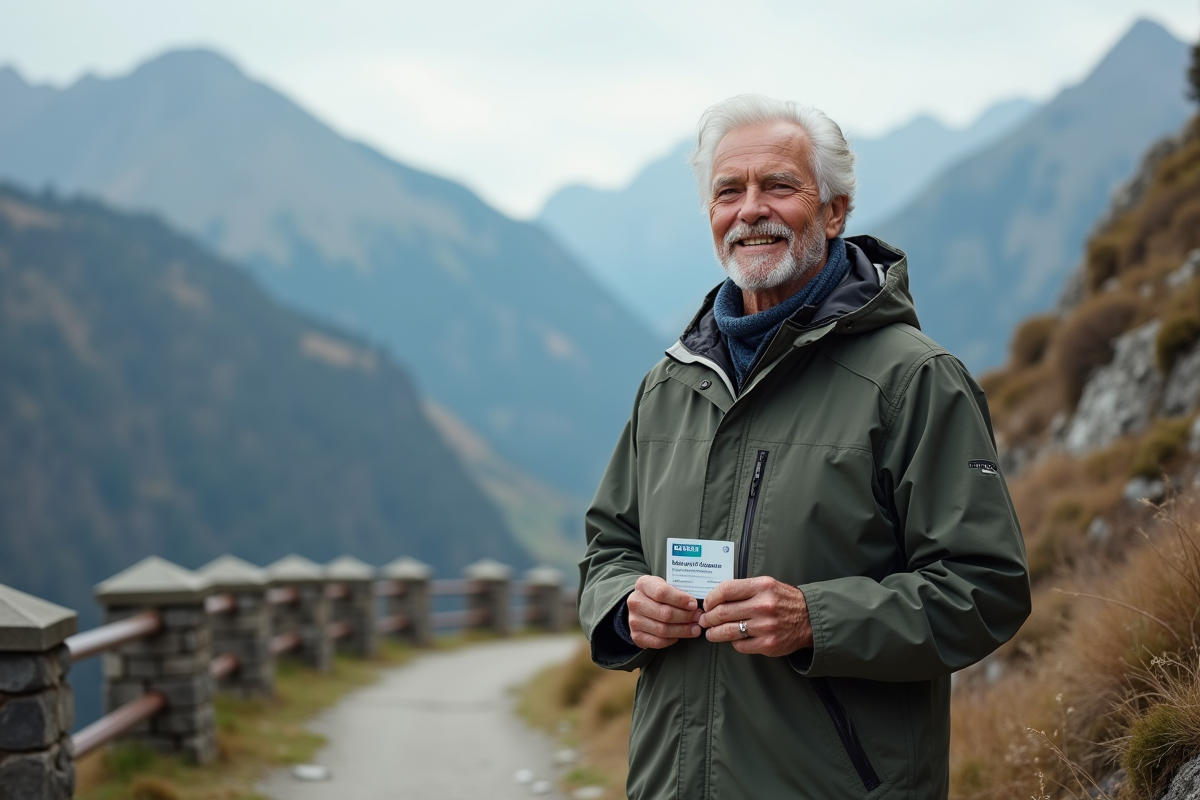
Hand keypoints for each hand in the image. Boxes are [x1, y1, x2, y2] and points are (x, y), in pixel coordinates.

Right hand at [626, 575, 703, 649]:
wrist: (640, 605)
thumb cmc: (657, 594)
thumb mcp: (664, 584)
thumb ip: (677, 592)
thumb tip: (694, 606)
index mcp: (643, 585)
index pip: (662, 592)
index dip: (680, 600)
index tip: (694, 605)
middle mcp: (635, 602)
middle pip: (665, 613)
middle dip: (686, 617)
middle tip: (698, 618)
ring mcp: (633, 620)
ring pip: (663, 629)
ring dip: (682, 630)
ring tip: (695, 629)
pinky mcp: (636, 635)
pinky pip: (658, 642)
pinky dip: (672, 640)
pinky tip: (679, 636)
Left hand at [698, 577, 812, 656]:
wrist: (809, 619)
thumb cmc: (783, 600)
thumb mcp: (766, 585)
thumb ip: (744, 589)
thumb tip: (715, 599)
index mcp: (761, 587)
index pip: (726, 590)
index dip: (711, 598)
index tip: (707, 604)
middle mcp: (763, 606)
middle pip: (722, 612)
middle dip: (708, 618)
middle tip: (704, 620)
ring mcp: (765, 627)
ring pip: (728, 631)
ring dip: (714, 633)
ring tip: (710, 633)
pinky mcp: (768, 644)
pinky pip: (740, 645)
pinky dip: (733, 643)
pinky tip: (733, 639)